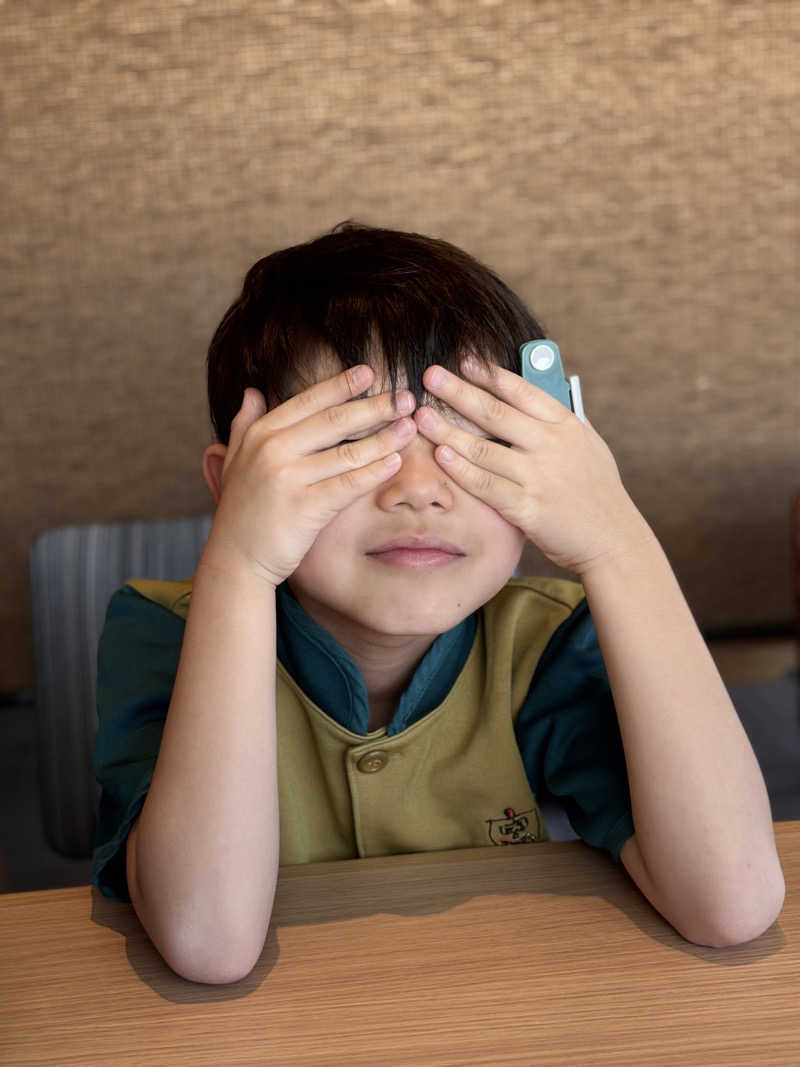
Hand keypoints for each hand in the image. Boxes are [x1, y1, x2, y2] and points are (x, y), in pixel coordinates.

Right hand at [205, 365, 417, 585]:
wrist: (235, 558)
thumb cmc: (242, 510)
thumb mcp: (235, 461)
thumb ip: (243, 424)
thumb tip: (252, 392)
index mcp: (260, 433)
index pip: (308, 401)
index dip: (341, 385)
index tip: (369, 372)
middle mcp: (272, 450)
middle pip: (334, 421)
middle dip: (374, 406)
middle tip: (404, 396)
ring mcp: (288, 478)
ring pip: (347, 452)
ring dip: (384, 437)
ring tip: (410, 427)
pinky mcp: (305, 507)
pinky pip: (348, 484)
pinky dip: (375, 471)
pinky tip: (396, 461)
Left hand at [415, 358, 652, 574]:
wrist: (612, 538)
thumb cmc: (598, 490)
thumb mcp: (588, 444)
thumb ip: (559, 420)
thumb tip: (533, 391)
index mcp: (565, 424)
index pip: (522, 390)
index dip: (489, 374)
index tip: (464, 360)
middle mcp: (550, 445)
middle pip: (495, 412)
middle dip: (458, 391)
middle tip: (430, 375)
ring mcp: (538, 477)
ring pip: (483, 449)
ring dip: (448, 431)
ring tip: (421, 417)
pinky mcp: (527, 508)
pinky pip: (486, 485)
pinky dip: (462, 470)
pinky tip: (441, 455)